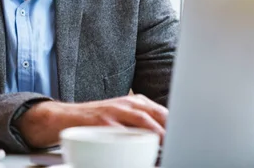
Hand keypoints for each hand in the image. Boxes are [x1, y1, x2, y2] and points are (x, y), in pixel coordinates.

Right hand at [15, 94, 167, 148]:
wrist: (64, 117)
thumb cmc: (96, 120)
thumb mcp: (122, 115)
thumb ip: (143, 122)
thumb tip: (167, 137)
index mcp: (135, 102)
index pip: (164, 112)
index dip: (179, 124)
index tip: (190, 137)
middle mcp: (126, 103)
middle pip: (156, 114)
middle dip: (171, 129)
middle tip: (182, 143)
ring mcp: (113, 111)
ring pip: (142, 121)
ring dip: (157, 135)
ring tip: (168, 148)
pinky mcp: (101, 121)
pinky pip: (121, 133)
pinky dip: (133, 142)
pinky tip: (141, 152)